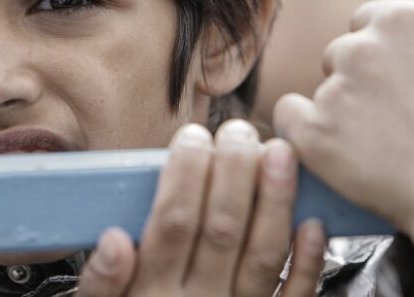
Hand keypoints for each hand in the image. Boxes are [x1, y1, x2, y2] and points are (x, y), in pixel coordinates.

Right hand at [76, 120, 324, 295]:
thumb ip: (100, 282)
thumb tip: (114, 238)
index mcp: (152, 293)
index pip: (171, 223)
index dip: (185, 176)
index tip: (193, 137)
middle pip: (220, 229)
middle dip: (232, 174)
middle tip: (239, 131)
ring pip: (262, 254)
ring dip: (274, 202)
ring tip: (280, 154)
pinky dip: (308, 262)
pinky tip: (312, 223)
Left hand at [274, 0, 413, 234]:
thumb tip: (396, 42)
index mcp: (401, 21)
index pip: (364, 22)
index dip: (377, 54)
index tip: (391, 78)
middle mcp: (361, 50)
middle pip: (338, 55)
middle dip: (355, 80)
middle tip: (388, 117)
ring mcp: (335, 91)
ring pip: (320, 90)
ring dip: (338, 110)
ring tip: (378, 143)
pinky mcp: (313, 133)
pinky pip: (287, 117)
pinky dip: (302, 131)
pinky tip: (333, 149)